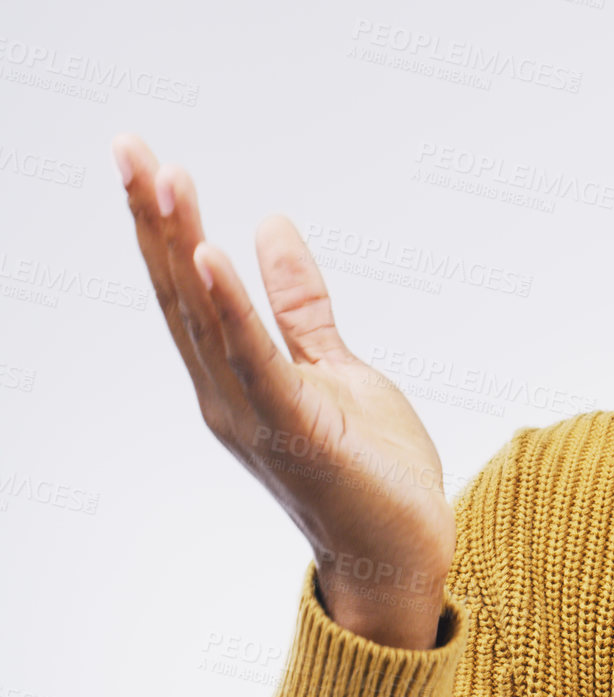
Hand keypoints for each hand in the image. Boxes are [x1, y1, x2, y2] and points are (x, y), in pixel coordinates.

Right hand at [114, 133, 453, 648]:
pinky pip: (257, 360)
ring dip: (183, 245)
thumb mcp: (336, 365)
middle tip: (129, 146)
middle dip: (155, 218)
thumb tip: (270, 224)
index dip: (164, 221)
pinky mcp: (295, 431)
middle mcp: (226, 394)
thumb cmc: (370, 467)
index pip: (188, 286)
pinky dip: (232, 309)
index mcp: (234, 377)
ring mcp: (254, 415)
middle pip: (180, 292)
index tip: (144, 156)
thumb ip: (298, 304)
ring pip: (207, 318)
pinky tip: (211, 257)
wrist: (401, 550)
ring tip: (165, 179)